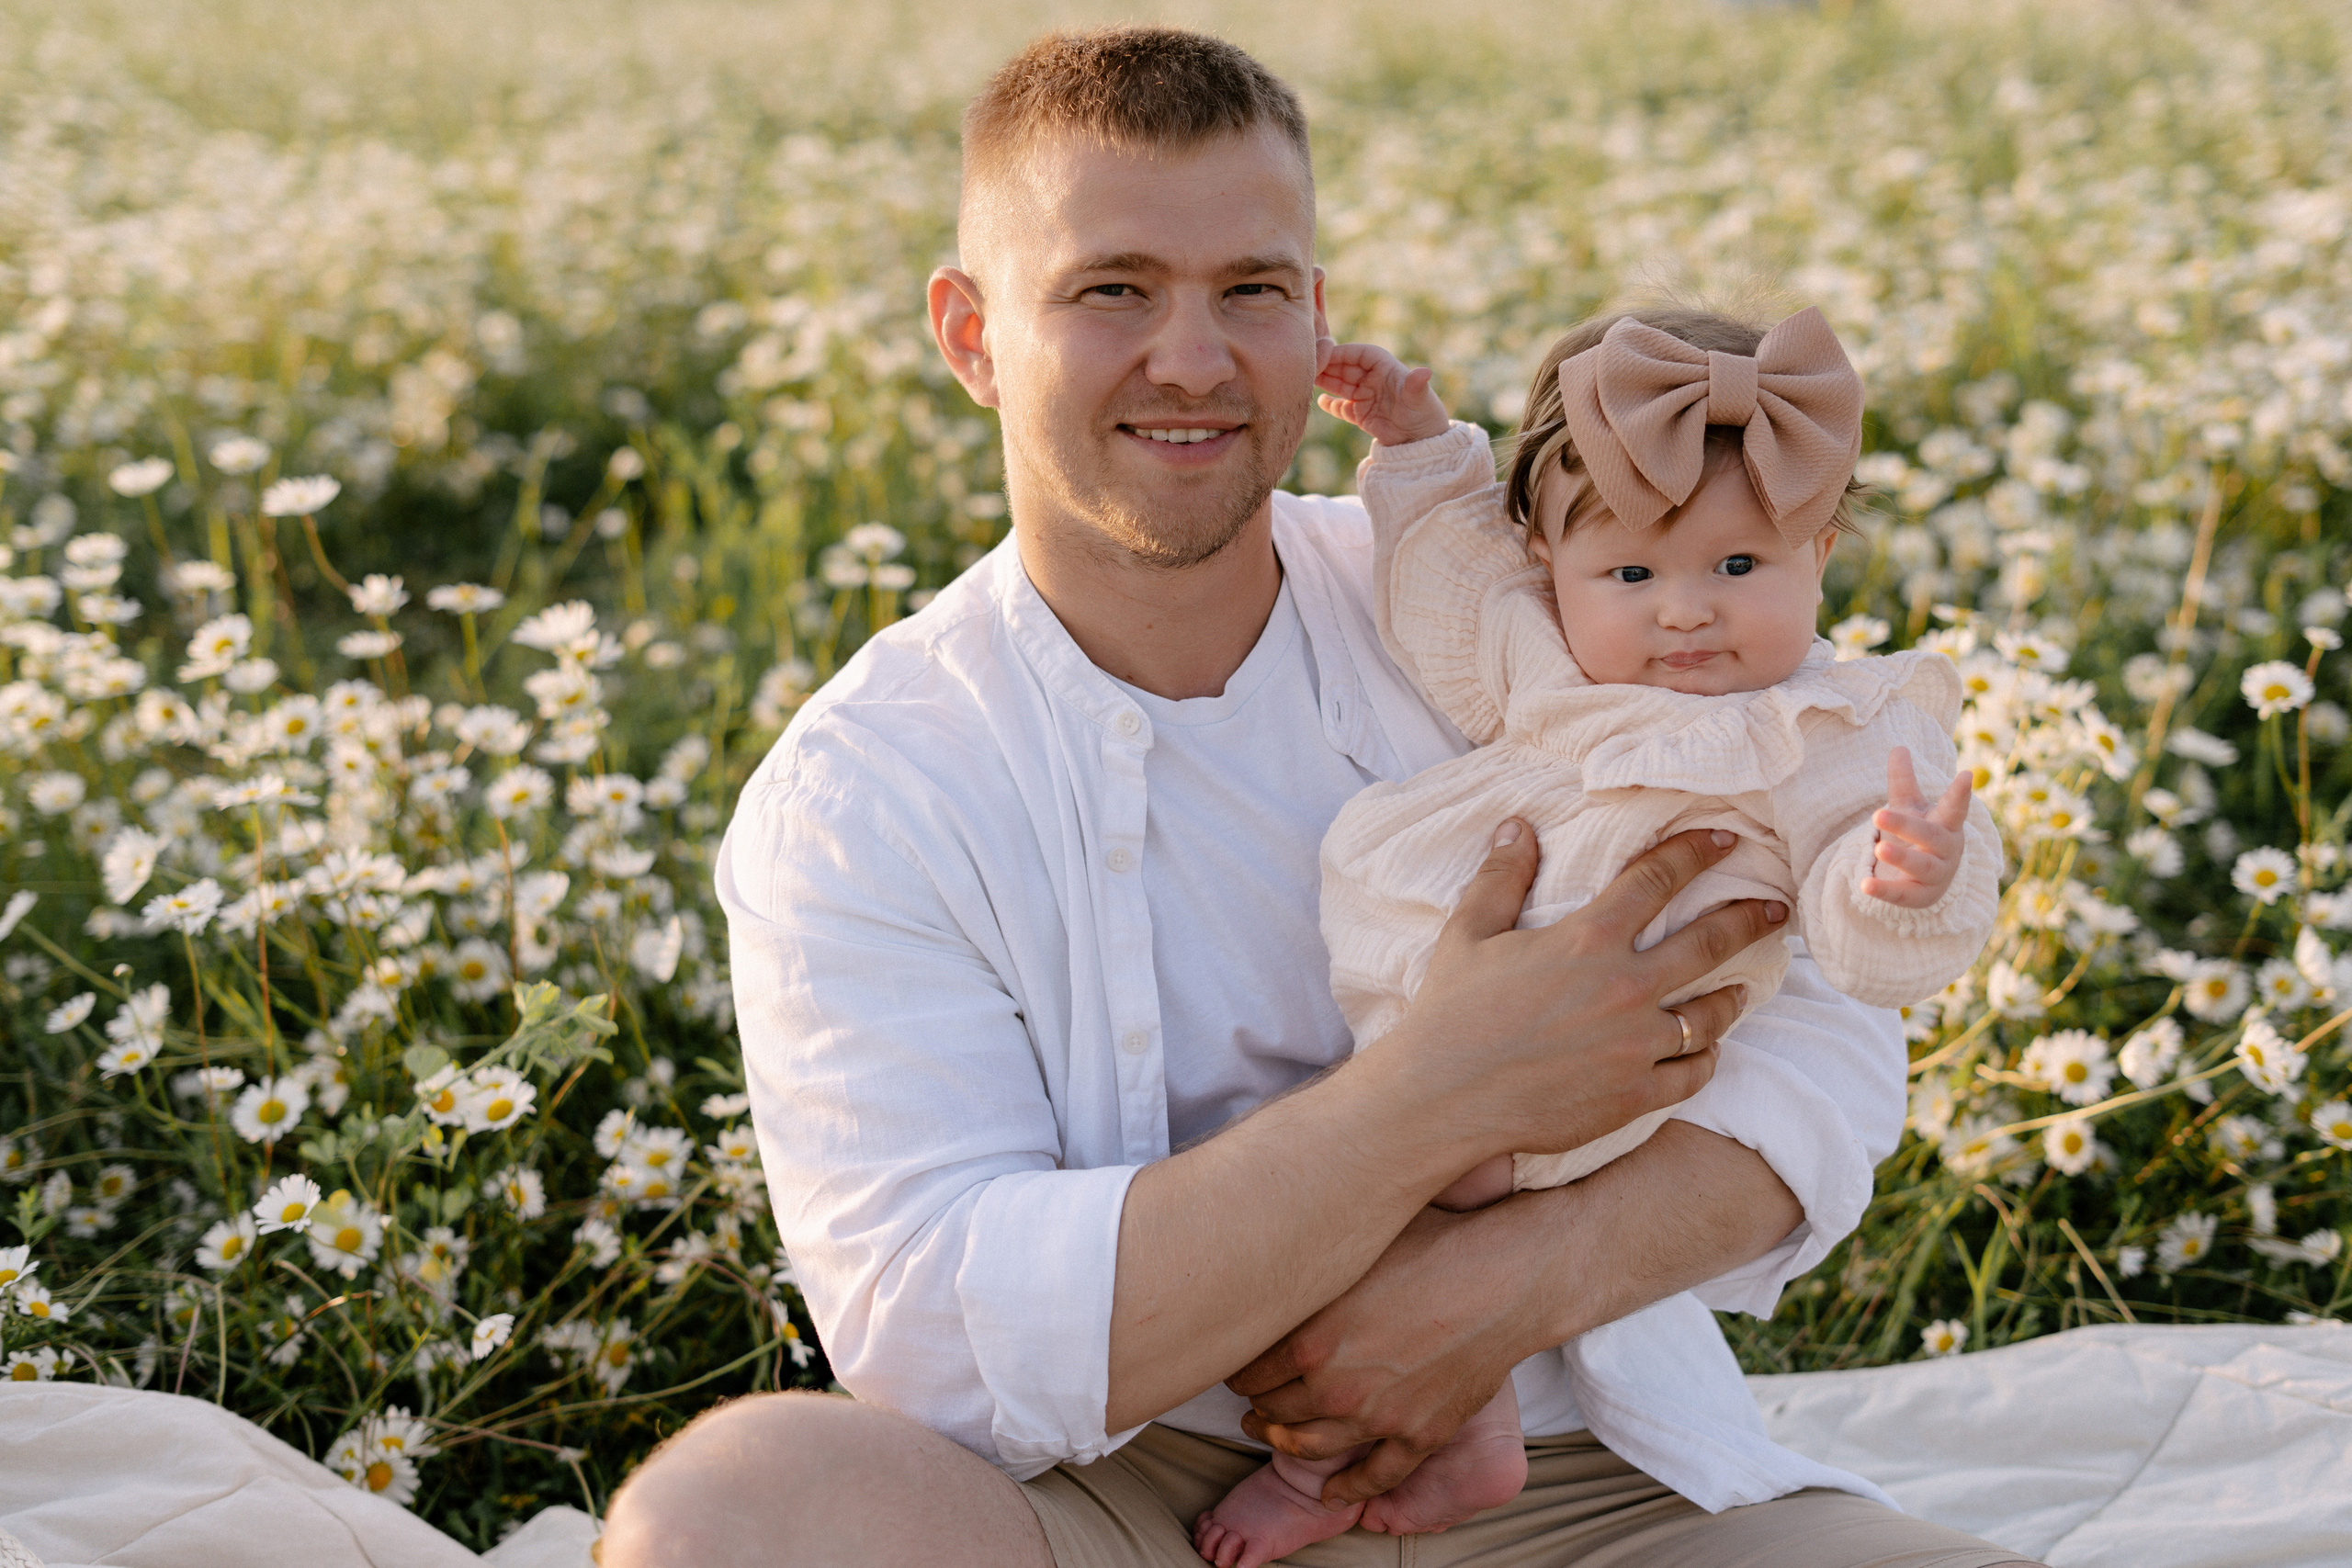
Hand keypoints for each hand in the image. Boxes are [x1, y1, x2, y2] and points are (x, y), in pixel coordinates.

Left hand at [1224, 1123, 1802, 1508]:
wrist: (1508, 1276)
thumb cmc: (1434, 1242)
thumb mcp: (1356, 1242)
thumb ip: (1309, 1264)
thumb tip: (1266, 1250)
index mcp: (1311, 1335)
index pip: (1248, 1368)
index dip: (1238, 1365)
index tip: (1237, 1359)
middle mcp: (1335, 1385)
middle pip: (1272, 1410)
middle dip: (1255, 1406)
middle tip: (1247, 1400)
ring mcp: (1378, 1416)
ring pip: (1310, 1446)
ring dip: (1284, 1443)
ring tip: (1273, 1435)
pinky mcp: (1419, 1435)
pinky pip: (1373, 1476)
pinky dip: (1347, 1488)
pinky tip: (1331, 1489)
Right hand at [1315, 342, 1450, 445]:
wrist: (1422, 442)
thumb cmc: (1424, 415)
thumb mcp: (1419, 399)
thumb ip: (1416, 385)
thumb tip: (1424, 373)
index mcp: (1386, 368)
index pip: (1360, 354)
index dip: (1343, 352)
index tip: (1326, 353)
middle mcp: (1373, 380)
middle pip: (1346, 368)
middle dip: (1328, 365)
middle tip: (1308, 365)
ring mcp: (1366, 397)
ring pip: (1341, 385)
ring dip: (1325, 382)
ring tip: (1306, 379)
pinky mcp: (1361, 415)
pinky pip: (1342, 407)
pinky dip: (1331, 404)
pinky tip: (1320, 401)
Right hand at [1374, 822, 1784, 1160]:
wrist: (1443, 1098)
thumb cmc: (1449, 1013)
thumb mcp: (1468, 933)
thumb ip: (1501, 877)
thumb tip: (1517, 825)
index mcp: (1588, 939)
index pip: (1658, 879)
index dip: (1696, 852)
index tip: (1726, 839)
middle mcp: (1625, 987)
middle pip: (1710, 943)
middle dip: (1751, 919)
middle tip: (1777, 910)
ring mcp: (1636, 1044)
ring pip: (1710, 1014)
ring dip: (1733, 995)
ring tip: (1744, 987)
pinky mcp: (1636, 1094)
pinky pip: (1693, 1072)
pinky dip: (1706, 1058)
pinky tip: (1707, 1050)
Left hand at [1863, 746, 1971, 907]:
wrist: (1928, 880)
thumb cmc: (1921, 835)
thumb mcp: (1912, 808)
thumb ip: (1904, 781)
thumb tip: (1898, 747)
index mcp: (1947, 824)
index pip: (1955, 807)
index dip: (1960, 793)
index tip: (1965, 775)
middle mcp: (1946, 849)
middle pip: (1930, 836)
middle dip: (1906, 825)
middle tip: (1878, 813)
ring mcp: (1936, 874)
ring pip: (1921, 866)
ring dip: (1901, 857)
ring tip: (1879, 848)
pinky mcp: (1921, 896)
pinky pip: (1903, 894)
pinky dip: (1884, 890)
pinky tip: (1865, 885)